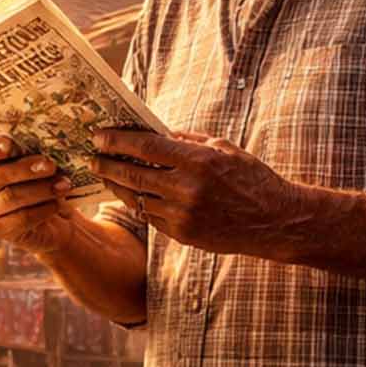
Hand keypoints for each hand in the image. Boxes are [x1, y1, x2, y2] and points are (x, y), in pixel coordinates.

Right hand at [0, 134, 81, 252]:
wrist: (56, 219)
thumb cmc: (47, 183)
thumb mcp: (41, 164)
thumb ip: (37, 153)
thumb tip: (50, 142)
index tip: (9, 144)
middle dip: (24, 170)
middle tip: (51, 165)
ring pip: (10, 197)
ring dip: (40, 190)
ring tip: (64, 185)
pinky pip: (21, 218)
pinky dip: (42, 210)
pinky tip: (58, 205)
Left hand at [93, 128, 306, 254]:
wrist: (275, 221)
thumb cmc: (252, 178)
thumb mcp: (223, 149)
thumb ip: (187, 141)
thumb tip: (155, 132)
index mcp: (197, 161)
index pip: (144, 147)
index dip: (116, 140)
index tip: (98, 135)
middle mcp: (186, 188)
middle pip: (131, 173)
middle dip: (106, 163)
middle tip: (90, 157)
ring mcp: (182, 214)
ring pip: (135, 197)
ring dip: (117, 185)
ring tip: (105, 174)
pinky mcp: (182, 234)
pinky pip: (149, 216)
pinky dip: (138, 203)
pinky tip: (130, 193)